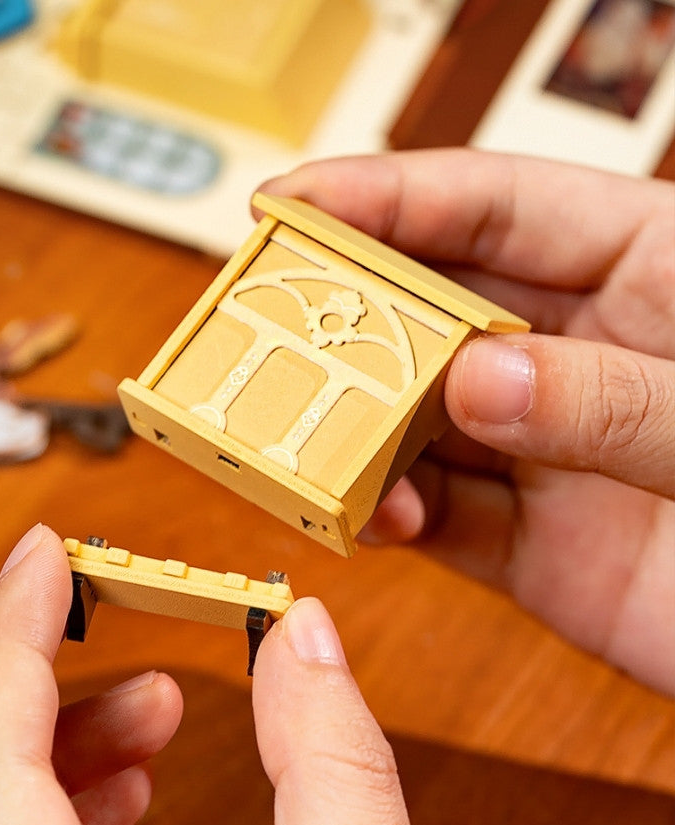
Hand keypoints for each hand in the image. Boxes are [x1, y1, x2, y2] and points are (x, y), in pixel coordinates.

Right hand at [259, 150, 674, 693]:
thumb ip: (618, 396)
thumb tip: (477, 380)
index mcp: (646, 272)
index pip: (492, 207)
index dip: (383, 197)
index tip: (289, 204)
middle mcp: (580, 356)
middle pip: (432, 313)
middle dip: (345, 320)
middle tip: (267, 332)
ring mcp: (549, 453)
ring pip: (418, 423)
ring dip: (355, 430)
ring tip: (308, 439)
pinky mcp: (534, 547)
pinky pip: (439, 519)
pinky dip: (393, 516)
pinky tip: (375, 515)